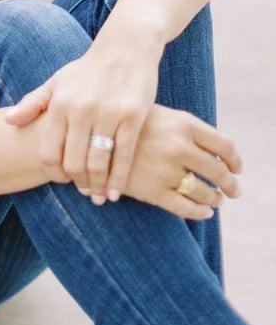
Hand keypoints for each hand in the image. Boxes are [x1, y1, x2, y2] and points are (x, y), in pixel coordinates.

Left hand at [4, 44, 159, 202]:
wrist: (125, 48)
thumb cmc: (87, 70)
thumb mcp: (56, 82)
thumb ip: (32, 103)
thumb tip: (8, 122)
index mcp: (59, 103)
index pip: (49, 152)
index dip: (54, 173)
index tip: (62, 180)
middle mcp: (81, 109)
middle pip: (74, 162)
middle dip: (78, 184)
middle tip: (84, 193)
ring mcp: (108, 113)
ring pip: (99, 162)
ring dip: (98, 186)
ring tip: (100, 197)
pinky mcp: (133, 116)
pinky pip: (124, 155)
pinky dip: (119, 179)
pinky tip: (117, 192)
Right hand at [124, 104, 241, 219]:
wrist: (87, 135)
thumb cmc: (124, 121)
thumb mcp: (157, 111)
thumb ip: (185, 127)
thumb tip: (213, 149)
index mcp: (183, 123)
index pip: (225, 145)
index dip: (235, 160)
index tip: (236, 167)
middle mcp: (179, 146)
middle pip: (220, 172)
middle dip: (231, 184)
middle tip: (233, 189)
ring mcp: (166, 170)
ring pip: (206, 192)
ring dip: (216, 199)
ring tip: (216, 200)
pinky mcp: (152, 191)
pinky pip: (187, 208)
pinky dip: (200, 212)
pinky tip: (203, 211)